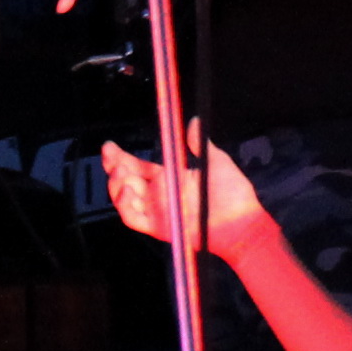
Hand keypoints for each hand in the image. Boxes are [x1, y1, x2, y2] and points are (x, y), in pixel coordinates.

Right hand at [99, 127, 267, 265]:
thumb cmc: (233, 195)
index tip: (110, 147)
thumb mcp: (216, 161)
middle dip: (114, 167)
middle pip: (126, 181)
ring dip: (117, 185)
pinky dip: (125, 207)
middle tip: (113, 157)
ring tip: (121, 172)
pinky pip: (133, 219)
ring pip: (125, 199)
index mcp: (168, 178)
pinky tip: (127, 192)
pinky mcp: (158, 227)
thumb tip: (193, 123)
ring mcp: (157, 212)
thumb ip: (200, 144)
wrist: (241, 222)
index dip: (121, 157)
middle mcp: (159, 195)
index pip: (137, 167)